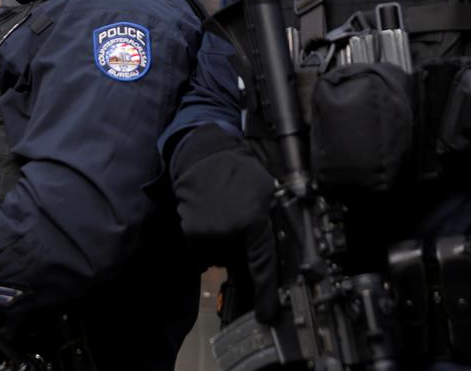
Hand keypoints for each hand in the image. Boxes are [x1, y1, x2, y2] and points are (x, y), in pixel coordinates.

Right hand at [169, 124, 279, 322]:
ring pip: (221, 257)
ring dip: (224, 244)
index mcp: (253, 221)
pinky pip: (205, 251)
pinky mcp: (191, 233)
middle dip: (241, 250)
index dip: (266, 292)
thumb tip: (279, 252)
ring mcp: (208, 234)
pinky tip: (211, 218)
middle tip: (240, 222)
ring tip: (224, 215)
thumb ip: (271, 222)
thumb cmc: (240, 172)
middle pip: (239, 260)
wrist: (204, 157)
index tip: (267, 313)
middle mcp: (230, 231)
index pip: (263, 264)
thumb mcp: (267, 192)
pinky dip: (208, 241)